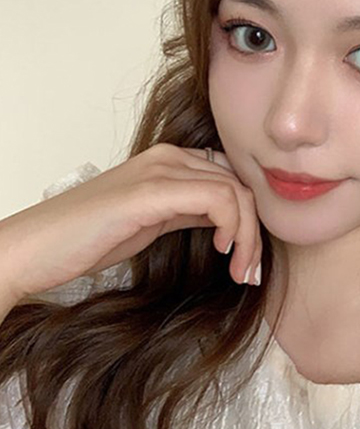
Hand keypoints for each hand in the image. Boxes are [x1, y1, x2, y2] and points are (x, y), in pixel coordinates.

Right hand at [0, 143, 262, 306]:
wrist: (35, 248)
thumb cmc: (87, 239)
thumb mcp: (154, 221)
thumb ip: (189, 211)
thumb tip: (225, 219)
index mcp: (169, 161)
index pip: (231, 178)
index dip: (248, 216)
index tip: (248, 257)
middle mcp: (168, 157)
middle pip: (238, 183)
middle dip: (254, 229)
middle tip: (251, 270)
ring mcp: (159, 170)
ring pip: (234, 190)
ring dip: (247, 235)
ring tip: (242, 270)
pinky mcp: (151, 190)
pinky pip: (216, 197)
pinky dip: (231, 225)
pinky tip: (222, 250)